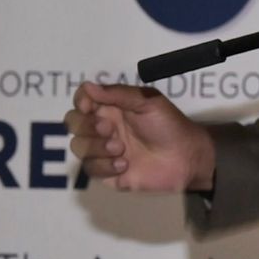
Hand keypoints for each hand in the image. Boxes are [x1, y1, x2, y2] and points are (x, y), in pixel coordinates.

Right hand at [65, 82, 214, 192]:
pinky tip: (125, 165)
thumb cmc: (169, 125)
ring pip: (78, 146)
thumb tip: (88, 86)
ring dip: (96, 147)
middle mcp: (103, 127)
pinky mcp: (107, 172)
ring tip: (121, 149)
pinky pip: (90, 168)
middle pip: (73, 122)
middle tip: (110, 129)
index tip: (90, 106)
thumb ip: (117, 94)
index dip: (81, 101)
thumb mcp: (147, 102)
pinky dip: (105, 166)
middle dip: (86, 125)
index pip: (82, 99)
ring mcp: (103, 150)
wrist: (185, 157)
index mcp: (111, 107)